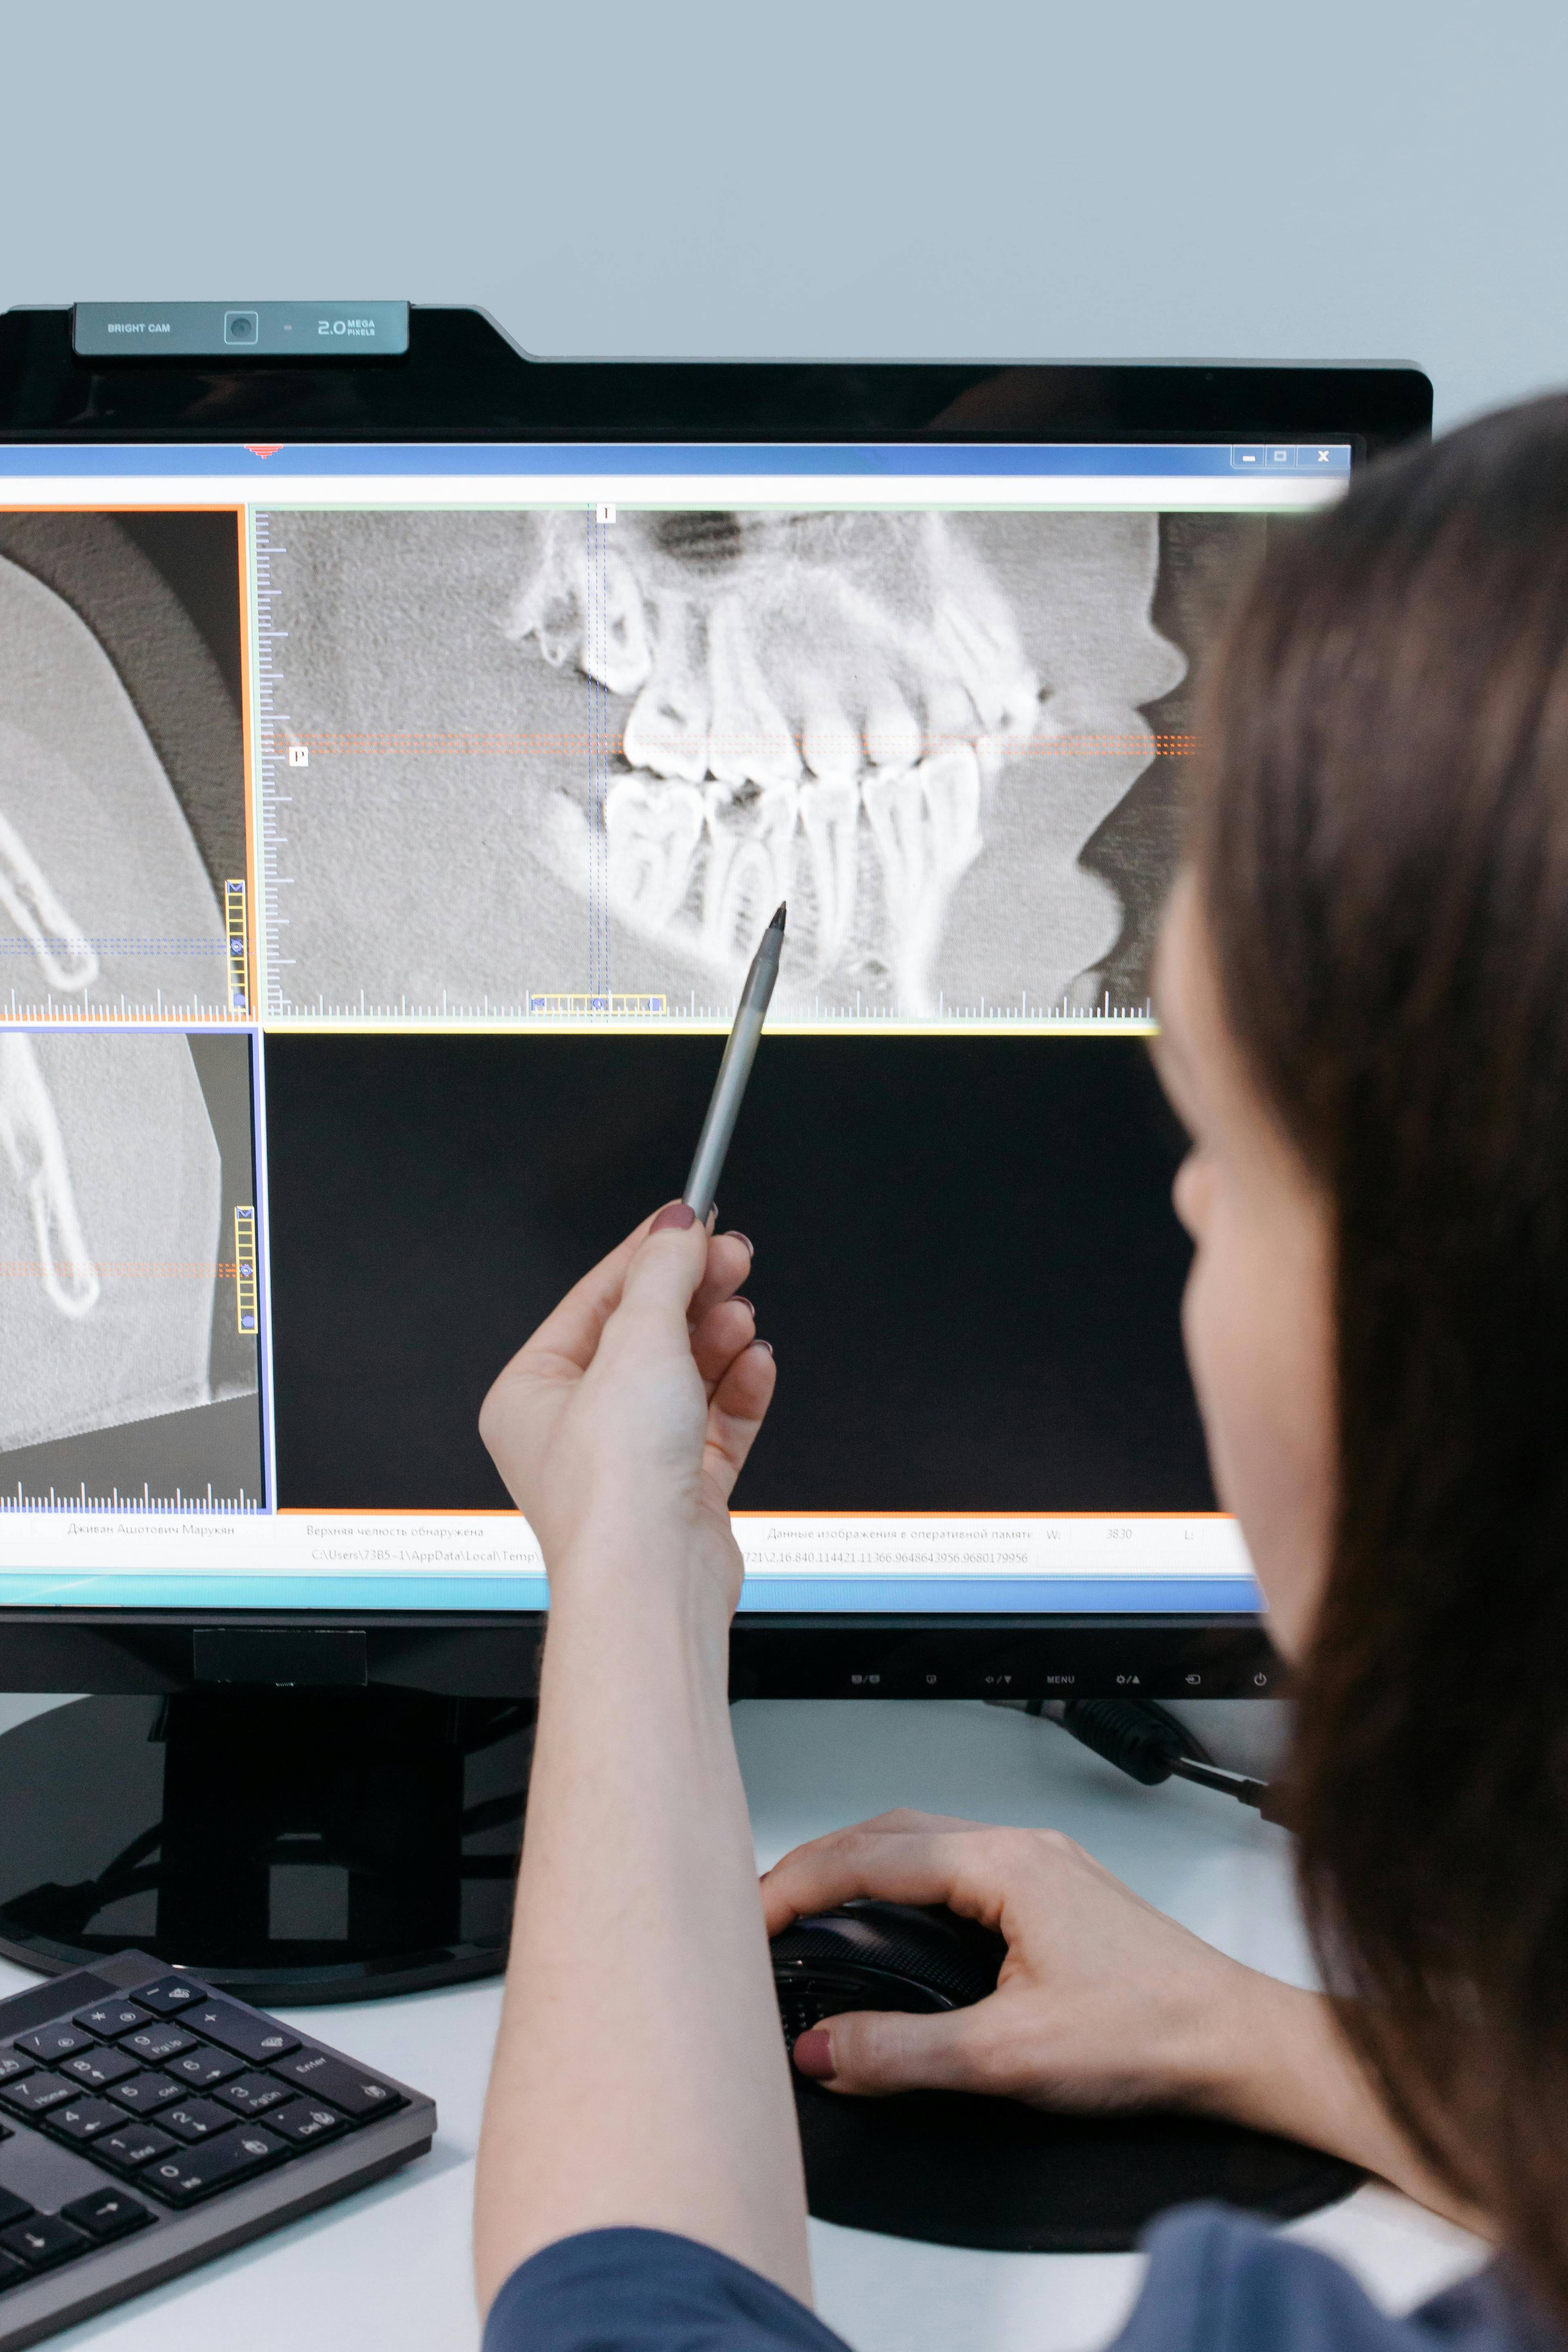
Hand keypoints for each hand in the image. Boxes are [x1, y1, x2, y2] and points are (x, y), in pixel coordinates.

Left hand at [478, 1205, 774, 1608]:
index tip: (692, 1220)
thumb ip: (664, 1275)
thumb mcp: (638, 1344)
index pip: (595, 1298)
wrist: (652, 1582)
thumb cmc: (613, 1487)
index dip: (648, 1253)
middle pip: (646, 1332)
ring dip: (720, 1340)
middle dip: (694, 1295)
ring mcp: (632, 1458)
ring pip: (686, 1374)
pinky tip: (757, 1366)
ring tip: (743, 1319)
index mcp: (531, 1392)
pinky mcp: (684, 1488)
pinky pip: (717, 1420)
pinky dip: (740, 1388)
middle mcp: (576, 1426)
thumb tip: (679, 1228)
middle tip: (732, 1259)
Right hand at [760, 1809, 1284, 2114]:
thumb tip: (823, 2050)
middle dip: (817, 1864)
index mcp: (1004, 1865)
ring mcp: (1041, 1868)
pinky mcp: (1054, 1897)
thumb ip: (903, 2053)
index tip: (748, 1917)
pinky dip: (903, 1884)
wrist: (1238, 2044)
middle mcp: (1021, 1850)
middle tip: (763, 1908)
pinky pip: (956, 1867)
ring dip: (860, 1868)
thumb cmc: (1153, 2033)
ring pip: (923, 1844)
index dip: (796, 1885)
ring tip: (810, 1909)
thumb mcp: (1008, 2056)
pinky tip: (891, 1920)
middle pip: (888, 1833)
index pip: (867, 1857)